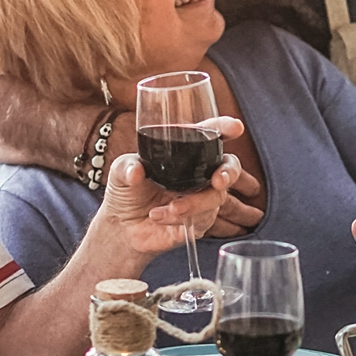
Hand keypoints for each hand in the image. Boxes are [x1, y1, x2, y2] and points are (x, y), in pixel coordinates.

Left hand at [94, 117, 244, 255]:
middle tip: (219, 180)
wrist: (124, 227)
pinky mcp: (200, 221)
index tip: (234, 128)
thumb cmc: (126, 190)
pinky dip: (181, 219)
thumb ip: (127, 167)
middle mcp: (199, 173)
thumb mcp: (120, 172)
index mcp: (185, 151)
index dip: (225, 128)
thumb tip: (136, 172)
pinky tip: (159, 216)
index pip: (210, 135)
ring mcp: (202, 197)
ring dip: (194, 204)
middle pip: (229, 166)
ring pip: (216, 198)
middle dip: (230, 172)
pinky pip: (203, 220)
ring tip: (168, 209)